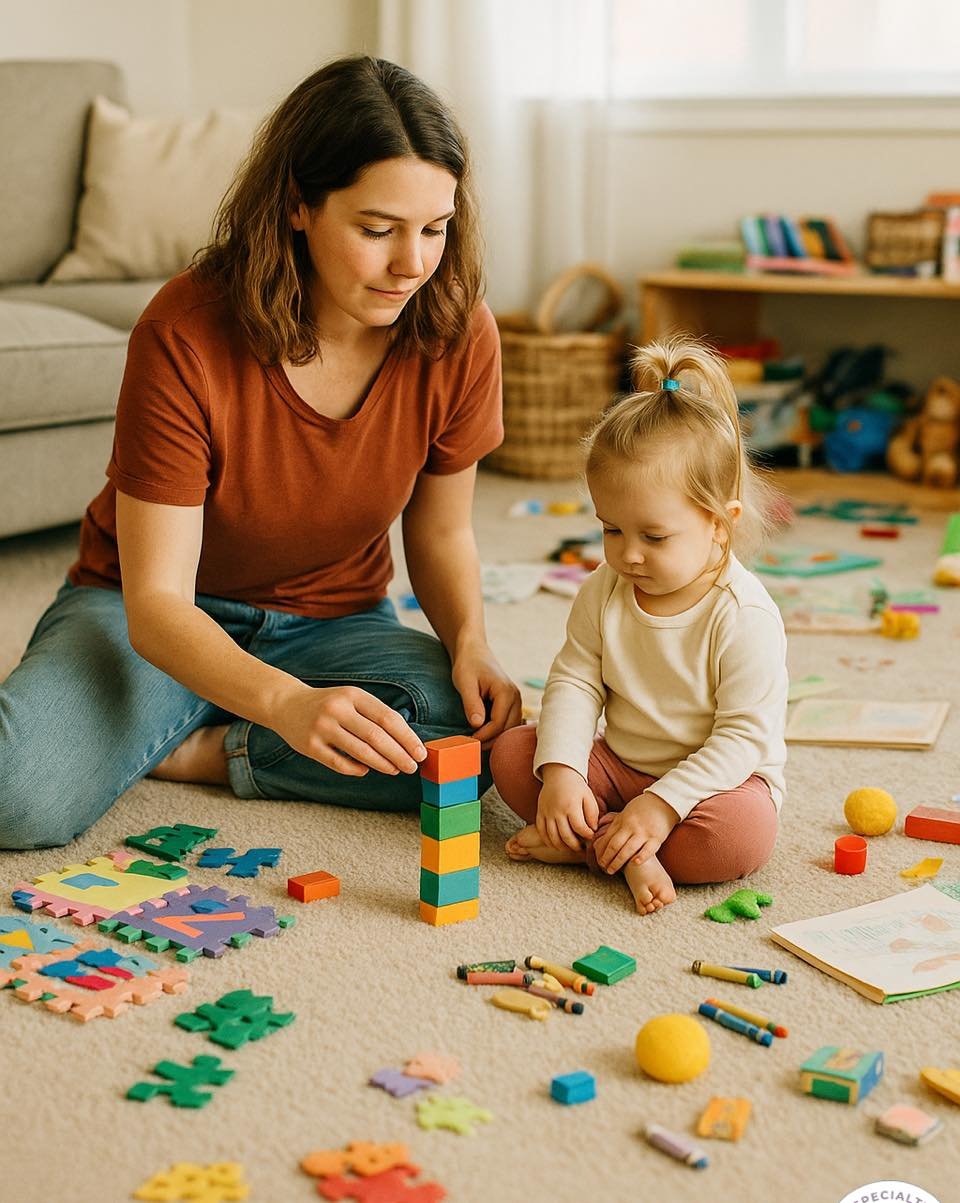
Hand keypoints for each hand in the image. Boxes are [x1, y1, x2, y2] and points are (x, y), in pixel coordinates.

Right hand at [273, 683, 425, 776]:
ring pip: (360, 751)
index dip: (407, 737)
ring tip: (396, 770)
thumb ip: (374, 715)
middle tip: (412, 767)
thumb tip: (405, 740)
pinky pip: (339, 763)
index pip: (387, 718)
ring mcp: (322, 727)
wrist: (285, 704)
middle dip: (398, 754)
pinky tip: (367, 770)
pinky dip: (356, 769)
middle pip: (376, 736)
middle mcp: (337, 709)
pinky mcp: (309, 746)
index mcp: (353, 695)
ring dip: (382, 764)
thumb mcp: (351, 698)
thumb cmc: (328, 704)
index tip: (420, 752)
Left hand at [451, 640, 522, 746]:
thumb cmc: (468, 664)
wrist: (473, 651)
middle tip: (473, 749)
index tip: (469, 742)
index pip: (498, 723)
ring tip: (478, 744)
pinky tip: (484, 736)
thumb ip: (471, 703)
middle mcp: (515, 697)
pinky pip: (508, 722)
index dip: (484, 736)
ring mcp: (515, 700)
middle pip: (508, 729)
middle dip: (491, 741)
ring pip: (510, 727)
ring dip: (496, 738)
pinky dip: (498, 731)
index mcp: (506, 692)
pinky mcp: (511, 703)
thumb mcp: (465, 683)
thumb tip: (477, 725)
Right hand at [536, 764, 600, 851]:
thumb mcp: (588, 796)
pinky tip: (556, 845)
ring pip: (552, 837)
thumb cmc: (575, 786)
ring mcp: (547, 813)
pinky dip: (548, 841)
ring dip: (562, 847)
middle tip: (581, 848)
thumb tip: (593, 829)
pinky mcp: (540, 813)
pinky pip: (541, 832)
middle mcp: (557, 811)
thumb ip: (592, 814)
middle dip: (575, 846)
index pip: (580, 828)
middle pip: (566, 836)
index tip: (591, 836)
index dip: (587, 835)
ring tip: (570, 848)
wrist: (558, 774)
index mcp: (571, 806)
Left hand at [592, 792, 678, 874]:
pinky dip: (641, 856)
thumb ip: (614, 821)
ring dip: (618, 861)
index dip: (601, 849)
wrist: (663, 802)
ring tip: (611, 871)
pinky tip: (634, 863)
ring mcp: (644, 832)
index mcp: (622, 820)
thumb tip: (599, 826)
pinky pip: (648, 849)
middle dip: (606, 858)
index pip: (608, 837)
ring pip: (628, 849)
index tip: (597, 858)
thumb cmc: (642, 808)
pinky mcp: (657, 838)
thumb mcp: (625, 811)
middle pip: (615, 845)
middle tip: (602, 867)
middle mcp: (631, 827)